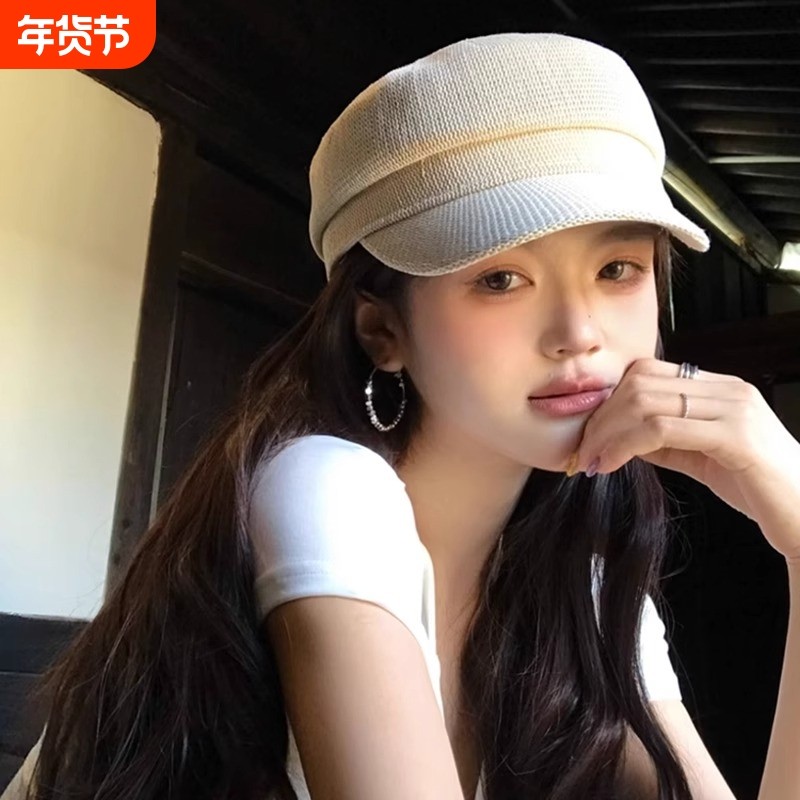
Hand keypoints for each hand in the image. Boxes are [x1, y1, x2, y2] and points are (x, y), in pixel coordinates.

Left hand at [571, 358, 799, 562]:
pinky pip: (663, 430)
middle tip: (582, 451)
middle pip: (640, 384)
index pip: (647, 373)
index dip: (608, 400)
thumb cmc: (757, 488)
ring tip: (591, 462)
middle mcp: (726, 389)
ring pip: (646, 403)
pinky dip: (625, 446)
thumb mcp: (701, 457)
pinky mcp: (736, 436)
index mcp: (718, 388)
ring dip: (606, 434)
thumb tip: (619, 436)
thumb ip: (664, 441)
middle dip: (600, 418)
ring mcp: (734, 409)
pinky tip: (611, 465)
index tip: (588, 433)